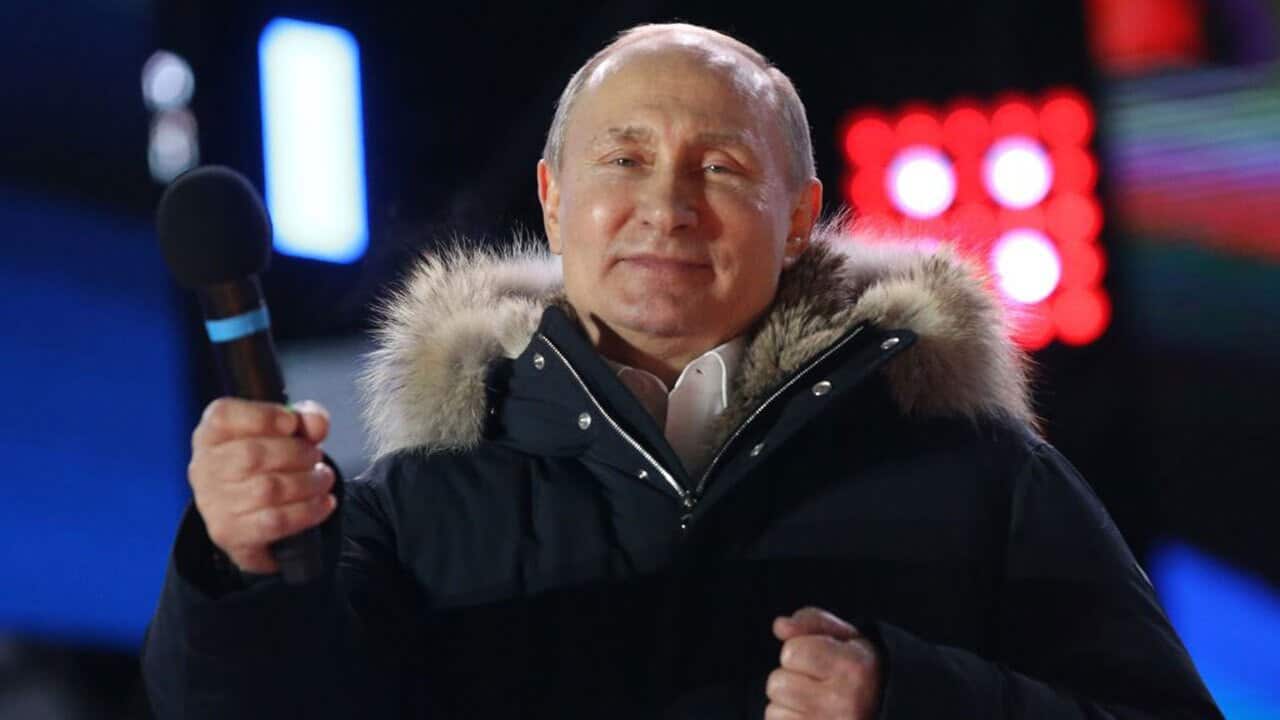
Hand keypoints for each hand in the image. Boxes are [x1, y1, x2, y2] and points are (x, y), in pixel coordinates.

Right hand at [188, 397, 335, 573]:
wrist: (253, 513)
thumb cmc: (269, 462)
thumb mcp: (287, 432)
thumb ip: (305, 419)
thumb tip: (317, 423)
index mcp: (211, 434)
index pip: (223, 417)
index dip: (264, 416)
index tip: (292, 422)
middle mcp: (204, 467)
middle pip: (252, 455)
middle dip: (297, 454)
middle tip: (315, 457)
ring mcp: (213, 503)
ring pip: (268, 490)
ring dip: (308, 483)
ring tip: (323, 479)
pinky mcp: (230, 533)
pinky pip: (275, 521)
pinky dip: (308, 510)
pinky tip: (324, 502)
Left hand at [766, 606, 882, 718]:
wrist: (882, 712)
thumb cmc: (859, 673)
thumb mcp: (847, 638)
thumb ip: (812, 621)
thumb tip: (780, 626)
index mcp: (854, 666)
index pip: (791, 652)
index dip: (798, 652)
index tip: (820, 661)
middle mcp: (844, 700)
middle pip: (777, 682)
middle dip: (791, 680)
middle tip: (817, 685)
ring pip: (774, 709)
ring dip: (788, 705)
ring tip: (815, 705)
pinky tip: (811, 719)